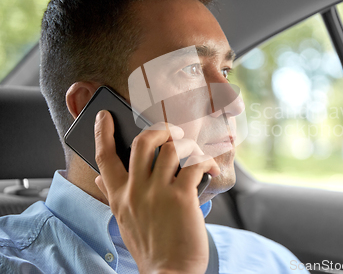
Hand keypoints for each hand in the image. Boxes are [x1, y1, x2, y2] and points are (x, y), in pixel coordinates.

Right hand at [93, 110, 219, 273]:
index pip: (104, 158)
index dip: (103, 133)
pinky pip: (195, 165)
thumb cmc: (151, 248)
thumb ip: (114, 196)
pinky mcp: (182, 197)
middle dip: (160, 130)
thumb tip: (100, 179)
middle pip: (142, 142)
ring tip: (197, 154)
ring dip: (189, 146)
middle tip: (173, 133)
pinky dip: (206, 162)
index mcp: (119, 197)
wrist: (169, 273)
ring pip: (173, 149)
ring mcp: (158, 192)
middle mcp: (136, 191)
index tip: (105, 116)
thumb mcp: (124, 222)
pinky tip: (210, 170)